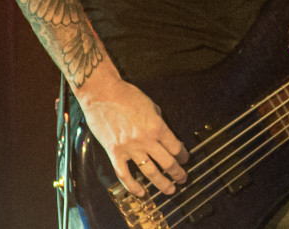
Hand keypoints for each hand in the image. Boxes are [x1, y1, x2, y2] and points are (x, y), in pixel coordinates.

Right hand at [78, 78, 188, 196]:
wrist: (102, 95)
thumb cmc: (127, 96)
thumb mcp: (151, 105)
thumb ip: (159, 122)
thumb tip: (165, 135)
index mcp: (157, 127)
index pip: (176, 147)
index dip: (183, 155)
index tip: (186, 159)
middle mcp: (146, 140)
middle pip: (167, 162)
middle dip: (177, 173)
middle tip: (182, 179)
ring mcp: (130, 148)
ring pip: (149, 172)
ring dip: (161, 183)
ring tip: (169, 190)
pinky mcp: (114, 153)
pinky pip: (125, 175)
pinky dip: (133, 186)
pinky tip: (141, 193)